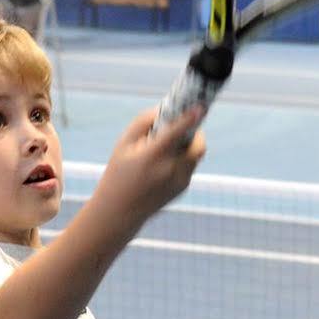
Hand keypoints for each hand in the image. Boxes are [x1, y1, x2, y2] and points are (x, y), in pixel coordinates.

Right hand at [95, 107, 205, 228]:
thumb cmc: (118, 172)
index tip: (200, 107)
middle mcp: (170, 170)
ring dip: (188, 145)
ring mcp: (179, 181)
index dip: (190, 118)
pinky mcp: (183, 188)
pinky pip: (190, 165)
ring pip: (196, 154)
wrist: (120, 212)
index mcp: (152, 157)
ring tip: (166, 147)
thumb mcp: (123, 145)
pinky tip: (163, 165)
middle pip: (197, 144)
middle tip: (183, 126)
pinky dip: (183, 158)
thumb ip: (142, 123)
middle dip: (195, 131)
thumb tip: (164, 109)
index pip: (176, 133)